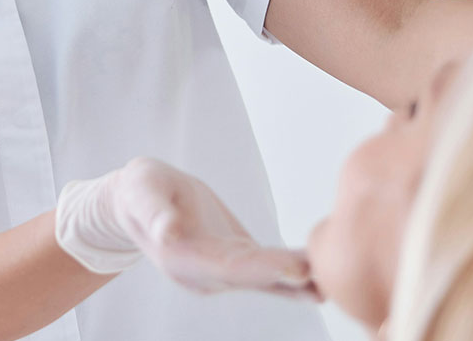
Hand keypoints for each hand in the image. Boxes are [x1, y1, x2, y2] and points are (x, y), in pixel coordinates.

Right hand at [54, 157, 318, 300]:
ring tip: (333, 281)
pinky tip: (321, 274)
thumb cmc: (140, 190)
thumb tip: (167, 231)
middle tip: (323, 274)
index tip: (296, 269)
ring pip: (263, 278)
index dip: (263, 269)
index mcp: (182, 257)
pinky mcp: (235, 259)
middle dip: (287, 277)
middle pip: (251, 276)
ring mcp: (221, 269)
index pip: (227, 265)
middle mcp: (204, 272)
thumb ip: (154, 212)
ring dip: (297, 282)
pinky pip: (267, 269)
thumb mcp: (142, 192)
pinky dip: (293, 274)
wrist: (139, 200)